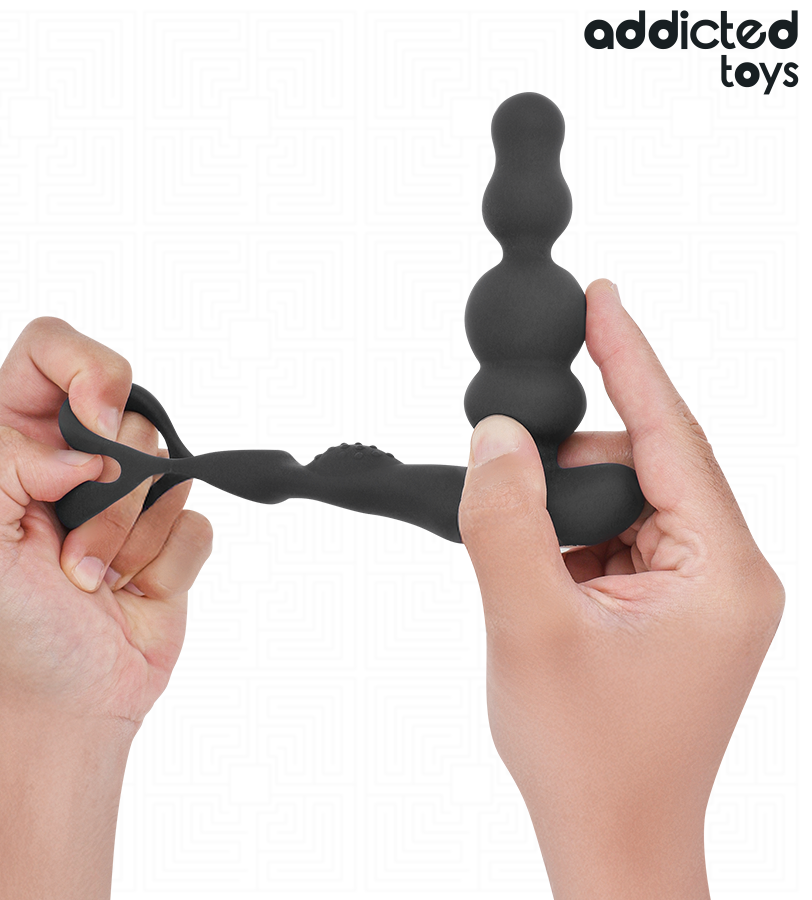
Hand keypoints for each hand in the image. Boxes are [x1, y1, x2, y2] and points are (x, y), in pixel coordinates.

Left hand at [0, 316, 212, 726]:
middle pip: (129, 413)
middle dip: (111, 497)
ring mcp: (133, 493)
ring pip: (168, 470)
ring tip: (99, 578)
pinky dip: (167, 564)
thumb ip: (2, 467)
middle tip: (76, 553)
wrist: (75, 697)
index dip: (85, 367)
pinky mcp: (174, 530)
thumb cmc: (14, 629)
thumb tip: (89, 451)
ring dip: (133, 539)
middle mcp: (78, 458)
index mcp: (16, 444)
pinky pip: (197, 518)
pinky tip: (135, 589)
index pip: (51, 348)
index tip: (98, 425)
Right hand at [458, 280, 783, 898]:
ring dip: (563, 517)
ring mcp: (700, 590)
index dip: (633, 358)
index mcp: (722, 569)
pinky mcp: (670, 605)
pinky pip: (614, 538)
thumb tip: (495, 437)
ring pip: (621, 502)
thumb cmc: (586, 757)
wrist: (611, 840)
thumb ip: (507, 522)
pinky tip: (543, 582)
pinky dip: (568, 542)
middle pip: (640, 466)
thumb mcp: (530, 629)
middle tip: (515, 513)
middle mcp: (725, 570)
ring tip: (532, 581)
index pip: (673, 435)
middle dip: (568, 471)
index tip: (605, 295)